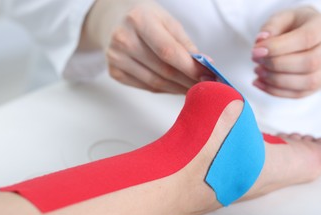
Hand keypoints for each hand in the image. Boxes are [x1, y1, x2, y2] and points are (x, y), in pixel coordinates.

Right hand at [82, 0, 212, 93]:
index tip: (207, 76)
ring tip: (193, 89)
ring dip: (177, 89)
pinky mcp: (114, 72)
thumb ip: (184, 43)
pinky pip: (145, 87)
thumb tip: (203, 66)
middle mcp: (123, 40)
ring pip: (154, 83)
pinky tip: (175, 87)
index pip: (167, 51)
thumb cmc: (145, 18)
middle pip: (162, 70)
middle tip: (205, 87)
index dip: (189, 67)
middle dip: (187, 81)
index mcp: (138, 20)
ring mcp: (115, 58)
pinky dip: (163, 89)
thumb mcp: (166, 20)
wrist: (114, 19)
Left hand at [252, 6, 320, 97]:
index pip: (306, 39)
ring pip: (308, 82)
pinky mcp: (318, 85)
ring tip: (257, 71)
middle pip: (310, 63)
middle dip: (277, 65)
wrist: (304, 34)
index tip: (256, 51)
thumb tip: (260, 41)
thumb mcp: (281, 18)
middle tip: (256, 60)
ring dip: (276, 80)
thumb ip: (271, 27)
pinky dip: (275, 91)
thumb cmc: (292, 26)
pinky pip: (299, 94)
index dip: (278, 47)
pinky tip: (258, 82)